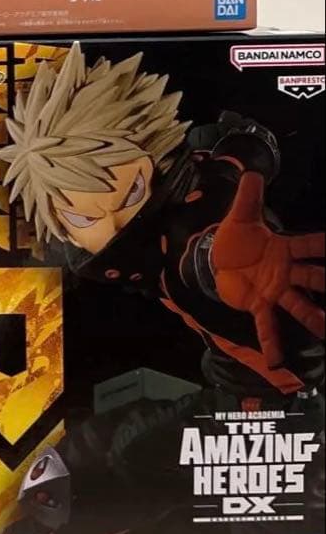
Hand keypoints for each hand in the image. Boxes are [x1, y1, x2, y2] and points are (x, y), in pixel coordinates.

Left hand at [212, 172, 324, 367]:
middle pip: (313, 277)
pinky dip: (272, 343)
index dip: (324, 245)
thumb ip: (249, 196)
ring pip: (301, 306)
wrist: (218, 260)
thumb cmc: (237, 239)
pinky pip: (268, 326)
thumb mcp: (240, 216)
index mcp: (285, 249)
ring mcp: (275, 291)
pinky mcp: (259, 306)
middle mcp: (286, 272)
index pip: (309, 245)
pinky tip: (276, 361)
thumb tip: (253, 172)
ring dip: (316, 318)